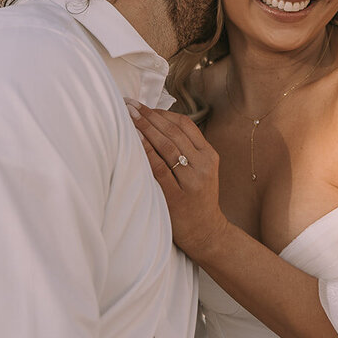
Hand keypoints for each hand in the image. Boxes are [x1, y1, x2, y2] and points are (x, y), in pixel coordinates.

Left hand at [126, 99, 229, 260]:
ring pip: (167, 147)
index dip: (162, 113)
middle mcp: (203, 165)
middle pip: (173, 133)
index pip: (185, 125)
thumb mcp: (202, 171)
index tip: (143, 106)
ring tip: (128, 116)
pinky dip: (146, 152)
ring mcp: (191, 181)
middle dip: (149, 116)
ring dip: (145, 129)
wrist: (207, 233)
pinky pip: (159, 168)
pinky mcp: (177, 196)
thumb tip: (157, 123)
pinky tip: (133, 140)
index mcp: (209, 155)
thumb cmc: (198, 199)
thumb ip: (187, 150)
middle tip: (129, 104)